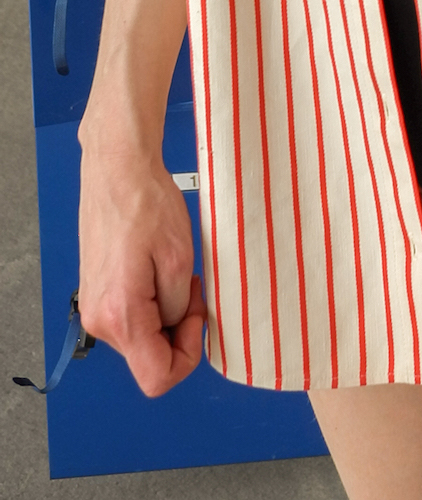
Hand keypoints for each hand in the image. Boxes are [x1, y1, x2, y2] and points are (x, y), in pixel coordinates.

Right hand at [78, 142, 205, 395]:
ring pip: (142, 336)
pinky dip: (152, 302)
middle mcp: (99, 321)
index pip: (157, 378)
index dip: (187, 356)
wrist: (118, 171)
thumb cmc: (148, 205)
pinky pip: (130, 316)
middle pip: (149, 357)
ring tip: (177, 272)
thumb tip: (175, 326)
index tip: (197, 318)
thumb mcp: (180, 259)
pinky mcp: (97, 294)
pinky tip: (159, 269)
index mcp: (121, 317)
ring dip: (167, 313)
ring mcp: (94, 308)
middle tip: (193, 287)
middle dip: (179, 329)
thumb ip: (179, 308)